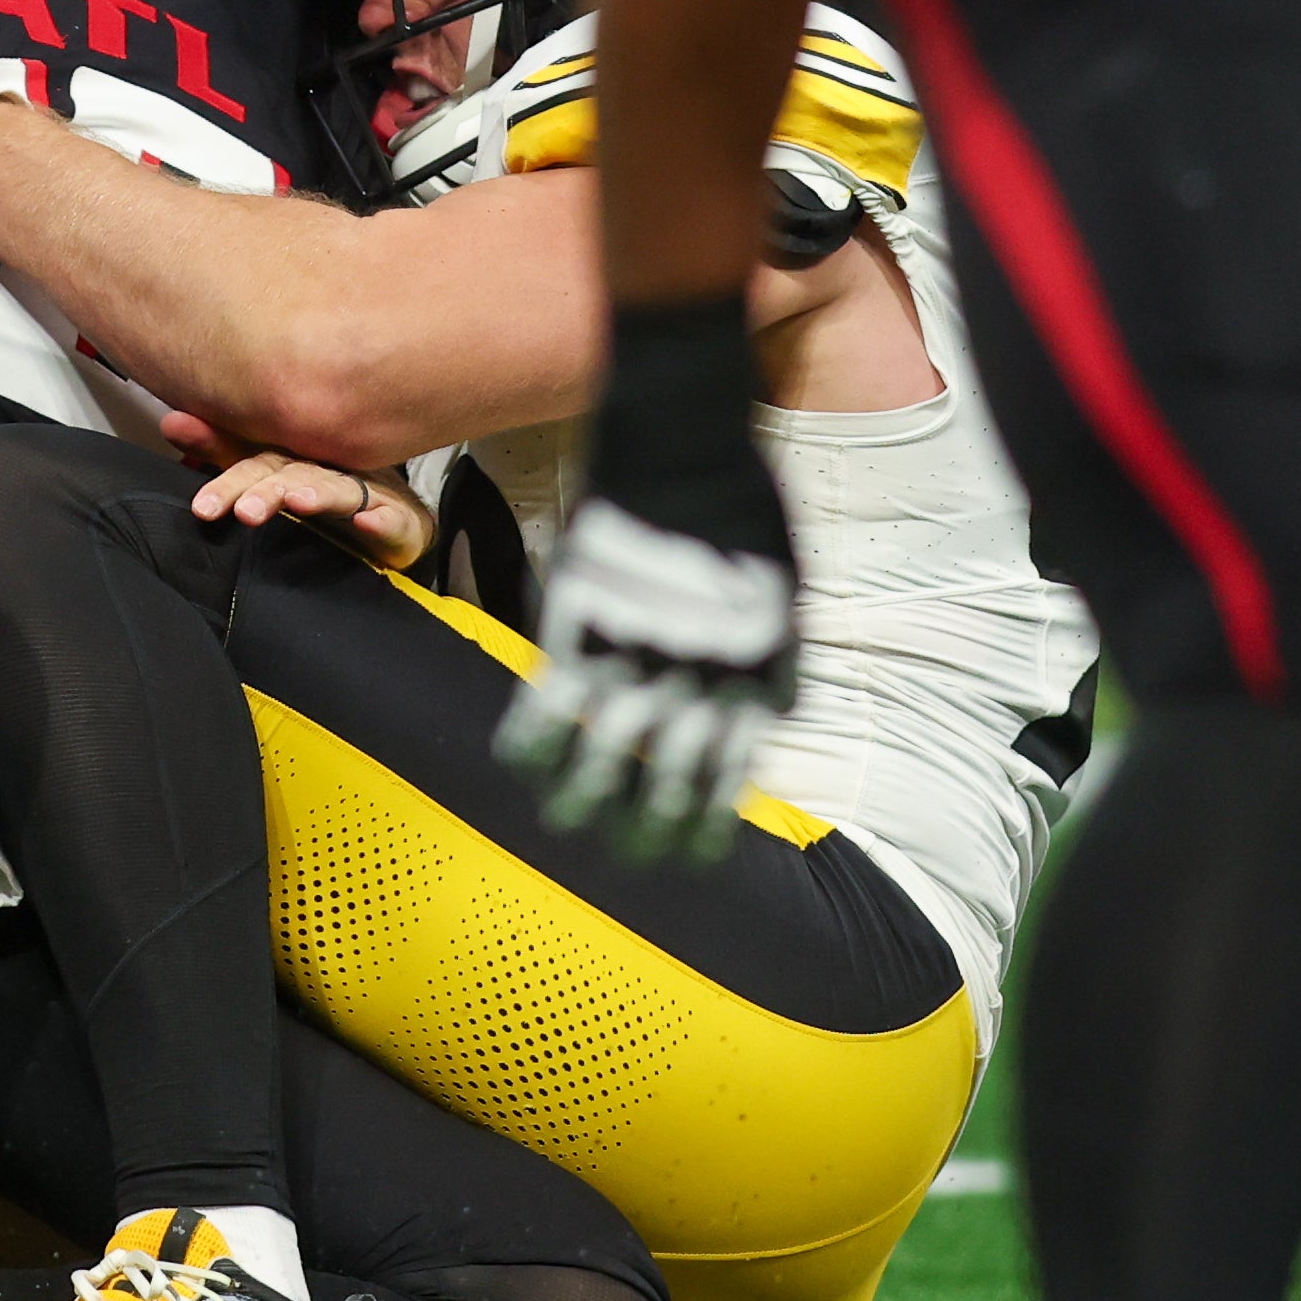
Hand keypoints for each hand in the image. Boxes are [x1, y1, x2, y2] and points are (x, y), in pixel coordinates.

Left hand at [167, 412, 433, 570]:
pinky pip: (391, 521)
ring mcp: (363, 493)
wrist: (396, 518)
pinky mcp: (397, 522)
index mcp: (291, 460)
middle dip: (263, 489)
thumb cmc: (323, 493)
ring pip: (335, 491)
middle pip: (289, 474)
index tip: (196, 488)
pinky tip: (369, 521)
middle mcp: (324, 469)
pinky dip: (381, 521)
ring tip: (296, 500)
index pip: (253, 459)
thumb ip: (222, 454)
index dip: (225, 471)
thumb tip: (168, 423)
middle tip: (242, 509)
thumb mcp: (269, 477)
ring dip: (316, 494)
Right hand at [493, 296, 799, 861]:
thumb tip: (765, 703)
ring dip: (584, 805)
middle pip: (670, 784)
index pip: (729, 774)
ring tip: (567, 828)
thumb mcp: (782, 588)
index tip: (690, 849)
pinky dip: (533, 747)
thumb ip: (769, 652)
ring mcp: (638, 662)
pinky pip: (547, 711)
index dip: (705, 819)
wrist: (686, 445)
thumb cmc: (738, 502)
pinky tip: (519, 767)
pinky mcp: (581, 635)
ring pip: (606, 763)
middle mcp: (701, 684)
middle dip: (648, 829)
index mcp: (756, 677)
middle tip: (629, 854)